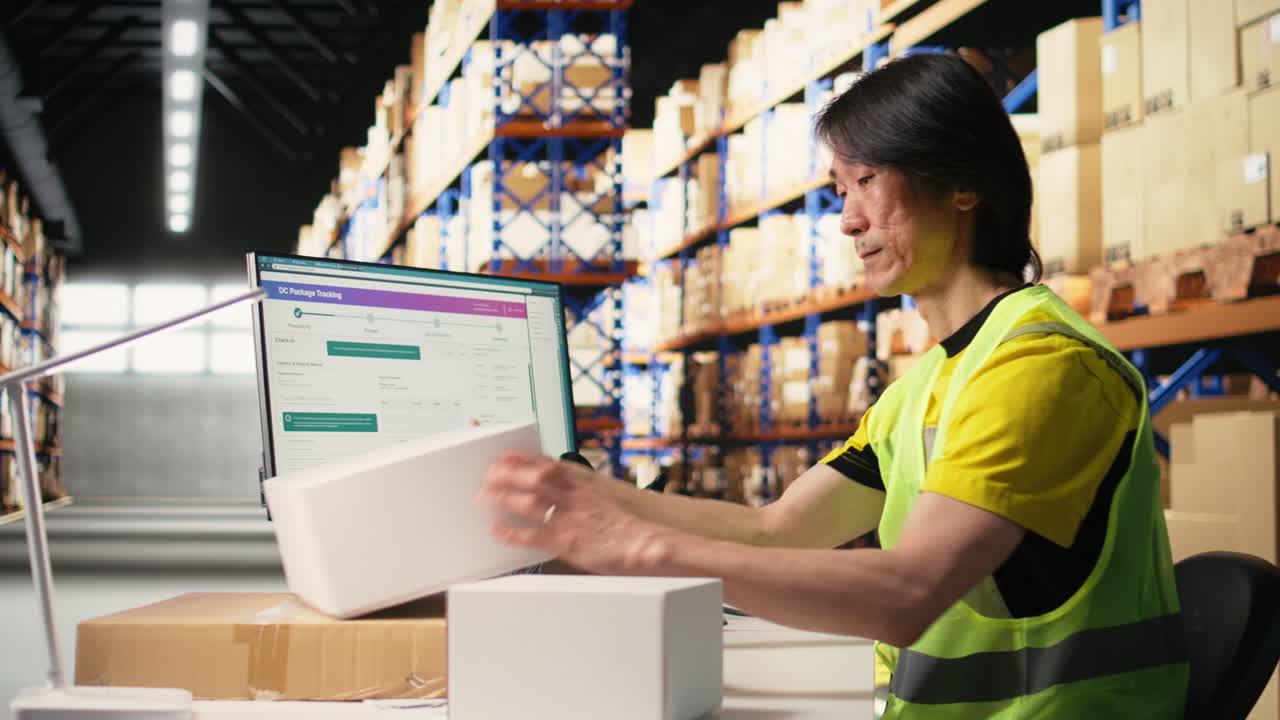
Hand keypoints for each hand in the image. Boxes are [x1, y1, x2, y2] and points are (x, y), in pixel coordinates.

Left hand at [480, 451, 668, 573]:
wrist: (640, 545)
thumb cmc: (620, 527)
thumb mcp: (599, 500)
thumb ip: (576, 494)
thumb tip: (556, 489)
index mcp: (581, 486)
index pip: (548, 465)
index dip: (524, 458)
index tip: (506, 454)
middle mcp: (573, 499)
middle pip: (535, 479)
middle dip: (509, 474)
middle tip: (489, 474)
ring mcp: (568, 519)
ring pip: (530, 503)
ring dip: (505, 498)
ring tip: (486, 496)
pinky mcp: (566, 542)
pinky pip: (534, 535)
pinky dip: (513, 532)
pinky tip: (498, 531)